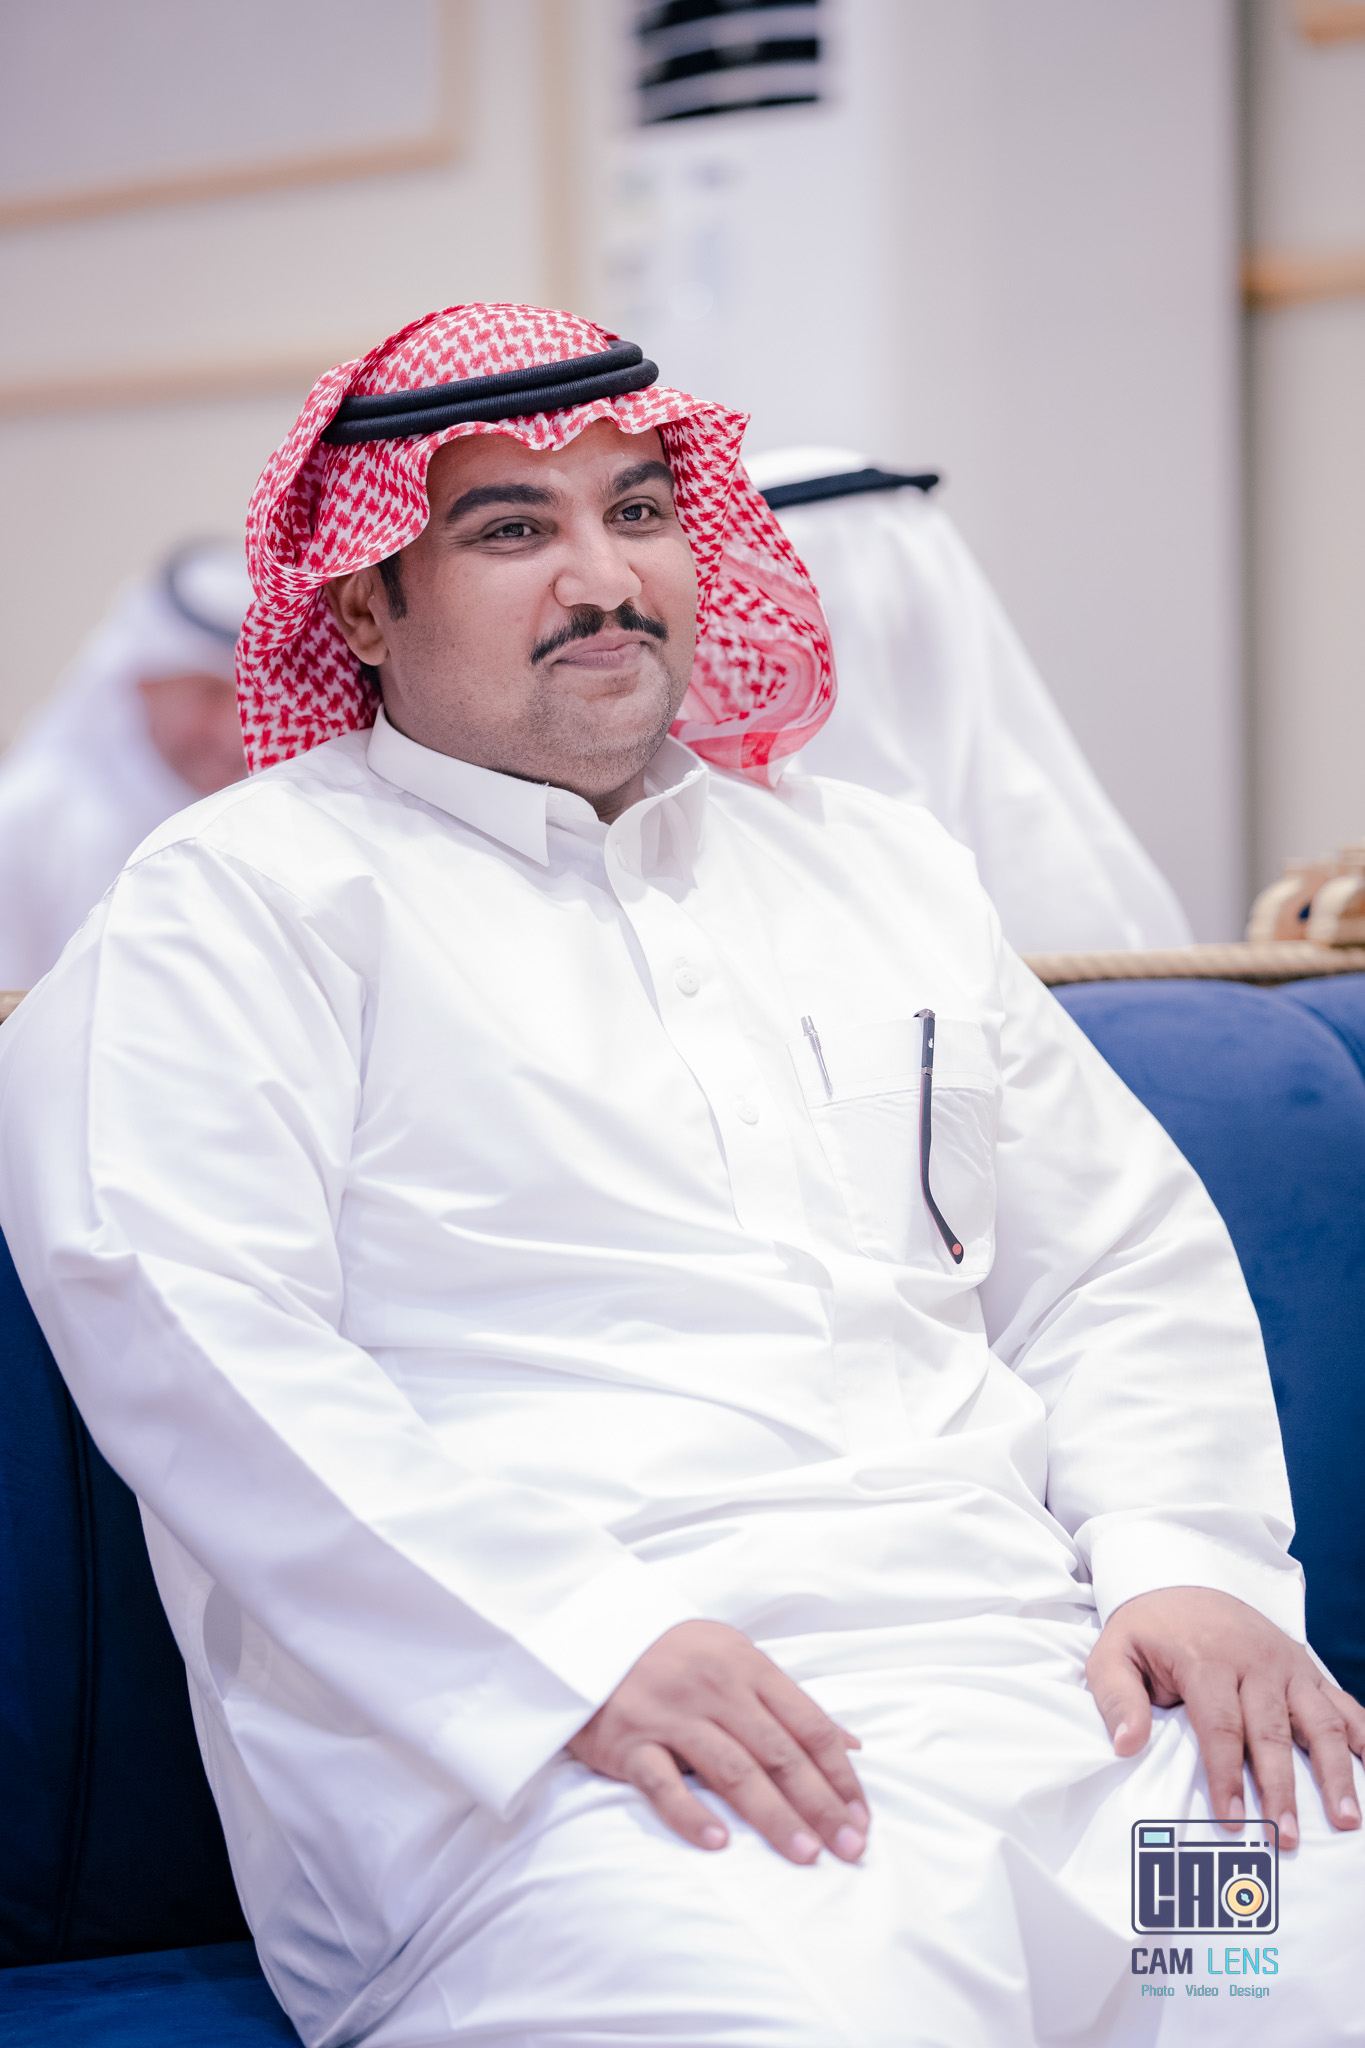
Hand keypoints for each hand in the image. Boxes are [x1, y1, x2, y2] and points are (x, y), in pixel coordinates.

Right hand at [568, 1620, 868, 1864]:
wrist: (589, 1636)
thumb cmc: (676, 1656)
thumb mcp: (736, 1661)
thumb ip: (789, 1704)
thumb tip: (850, 1745)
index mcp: (747, 1666)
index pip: (807, 1726)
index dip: (839, 1775)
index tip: (861, 1818)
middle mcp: (715, 1688)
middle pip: (779, 1753)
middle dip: (820, 1805)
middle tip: (849, 1849)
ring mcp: (671, 1714)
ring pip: (733, 1770)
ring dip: (773, 1816)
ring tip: (804, 1854)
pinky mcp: (630, 1741)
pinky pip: (663, 1782)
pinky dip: (691, 1814)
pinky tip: (719, 1843)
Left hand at [1087, 1586, 1364, 1845]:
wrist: (1182, 1579)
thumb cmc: (1148, 1631)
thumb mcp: (1114, 1653)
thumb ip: (1118, 1699)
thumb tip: (1127, 1746)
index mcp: (1206, 1659)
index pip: (1220, 1726)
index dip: (1227, 1776)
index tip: (1232, 1821)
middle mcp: (1253, 1661)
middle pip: (1272, 1732)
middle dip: (1282, 1789)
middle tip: (1288, 1838)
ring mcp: (1286, 1664)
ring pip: (1319, 1721)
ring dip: (1335, 1772)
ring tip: (1347, 1819)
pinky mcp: (1306, 1667)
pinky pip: (1341, 1702)